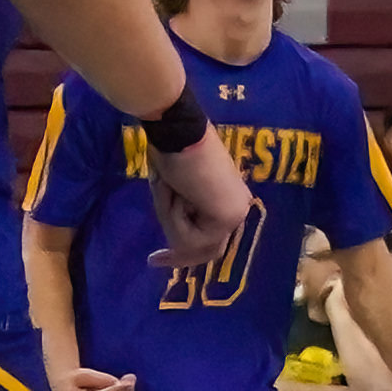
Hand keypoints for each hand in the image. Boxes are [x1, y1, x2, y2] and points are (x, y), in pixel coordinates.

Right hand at [144, 127, 255, 270]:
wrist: (179, 131)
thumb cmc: (174, 151)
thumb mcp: (176, 192)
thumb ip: (183, 214)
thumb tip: (176, 247)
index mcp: (231, 199)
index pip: (213, 240)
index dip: (187, 254)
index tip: (156, 258)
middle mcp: (238, 209)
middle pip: (207, 250)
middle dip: (178, 256)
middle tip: (152, 260)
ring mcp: (235, 215)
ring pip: (190, 244)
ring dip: (168, 218)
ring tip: (168, 187)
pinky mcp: (225, 218)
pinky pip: (186, 238)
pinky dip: (171, 216)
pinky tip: (176, 190)